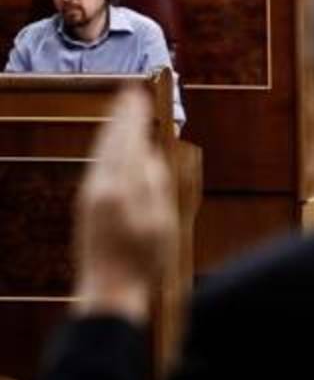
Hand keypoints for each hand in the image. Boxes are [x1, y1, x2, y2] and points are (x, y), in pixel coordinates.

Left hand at [73, 88, 176, 323]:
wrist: (107, 287)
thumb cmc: (143, 258)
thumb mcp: (161, 220)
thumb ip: (156, 184)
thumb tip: (150, 155)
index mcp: (121, 187)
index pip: (128, 140)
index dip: (133, 117)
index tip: (137, 94)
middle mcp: (100, 185)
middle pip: (110, 142)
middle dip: (119, 117)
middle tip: (127, 92)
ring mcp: (89, 195)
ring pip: (100, 153)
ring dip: (111, 130)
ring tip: (119, 112)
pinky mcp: (85, 205)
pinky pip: (96, 165)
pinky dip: (106, 148)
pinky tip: (111, 148)